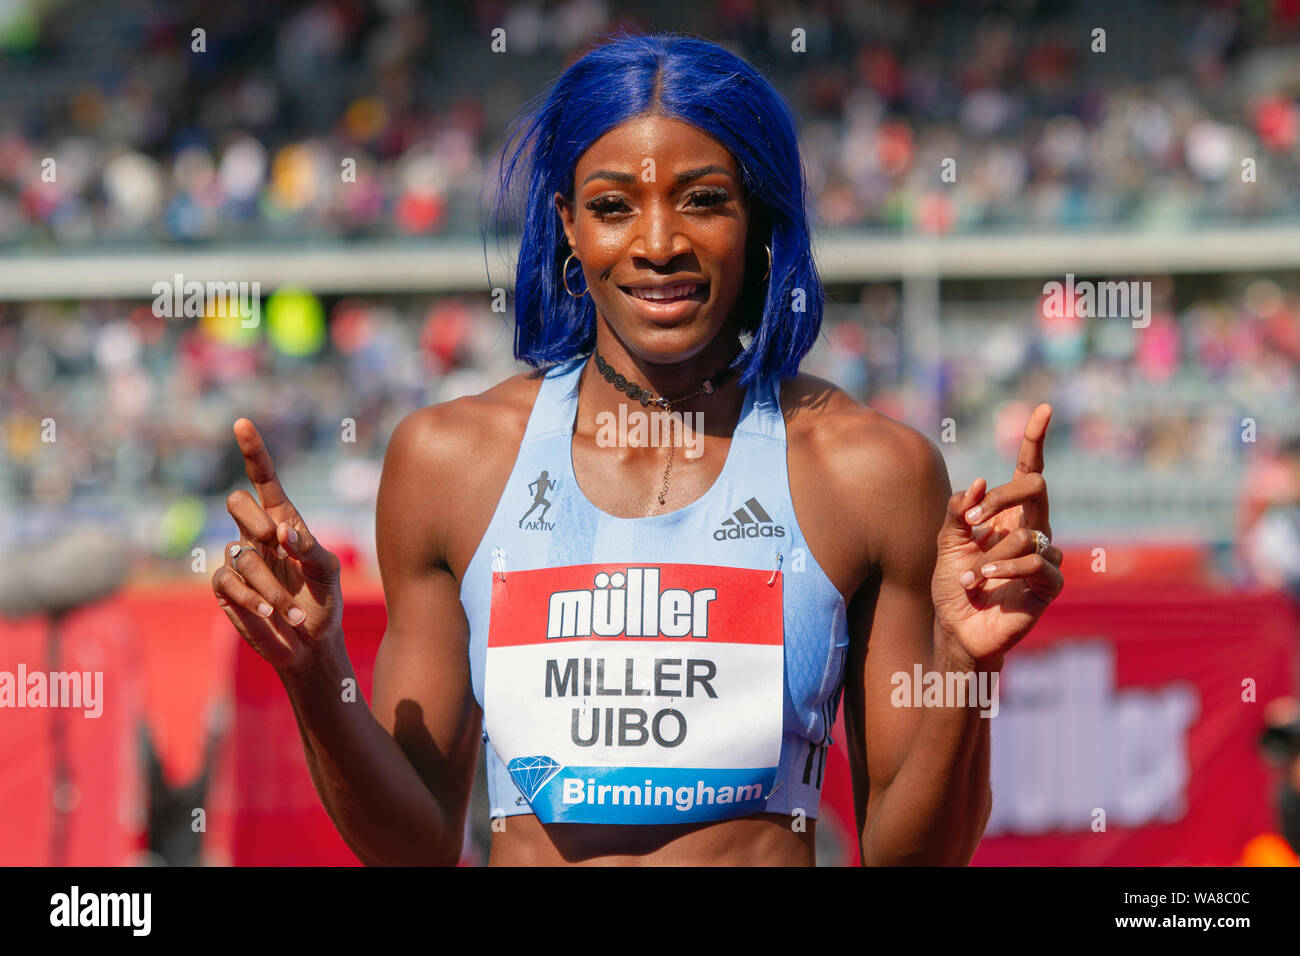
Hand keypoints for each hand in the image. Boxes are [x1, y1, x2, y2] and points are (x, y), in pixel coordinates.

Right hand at [211, 418, 342, 673]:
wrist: (311, 643)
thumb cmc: (324, 601)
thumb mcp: (329, 573)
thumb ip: (312, 549)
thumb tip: (284, 532)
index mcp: (284, 521)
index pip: (264, 480)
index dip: (253, 452)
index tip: (242, 424)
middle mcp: (256, 534)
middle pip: (237, 502)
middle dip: (254, 520)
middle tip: (274, 544)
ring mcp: (238, 560)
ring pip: (239, 553)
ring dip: (269, 583)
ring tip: (290, 608)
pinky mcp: (226, 588)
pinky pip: (228, 581)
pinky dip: (252, 597)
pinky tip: (270, 612)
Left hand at [931, 404, 1063, 668]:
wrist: (958, 629)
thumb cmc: (954, 585)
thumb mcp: (946, 542)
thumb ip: (959, 511)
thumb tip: (980, 482)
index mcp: (1010, 515)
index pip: (1028, 471)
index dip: (1035, 440)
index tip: (1043, 408)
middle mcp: (1033, 529)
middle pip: (1036, 487)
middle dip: (1002, 497)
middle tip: (970, 521)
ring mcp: (1044, 556)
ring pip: (1030, 533)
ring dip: (991, 553)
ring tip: (969, 575)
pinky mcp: (1048, 585)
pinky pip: (1036, 564)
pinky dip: (1004, 570)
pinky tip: (981, 581)